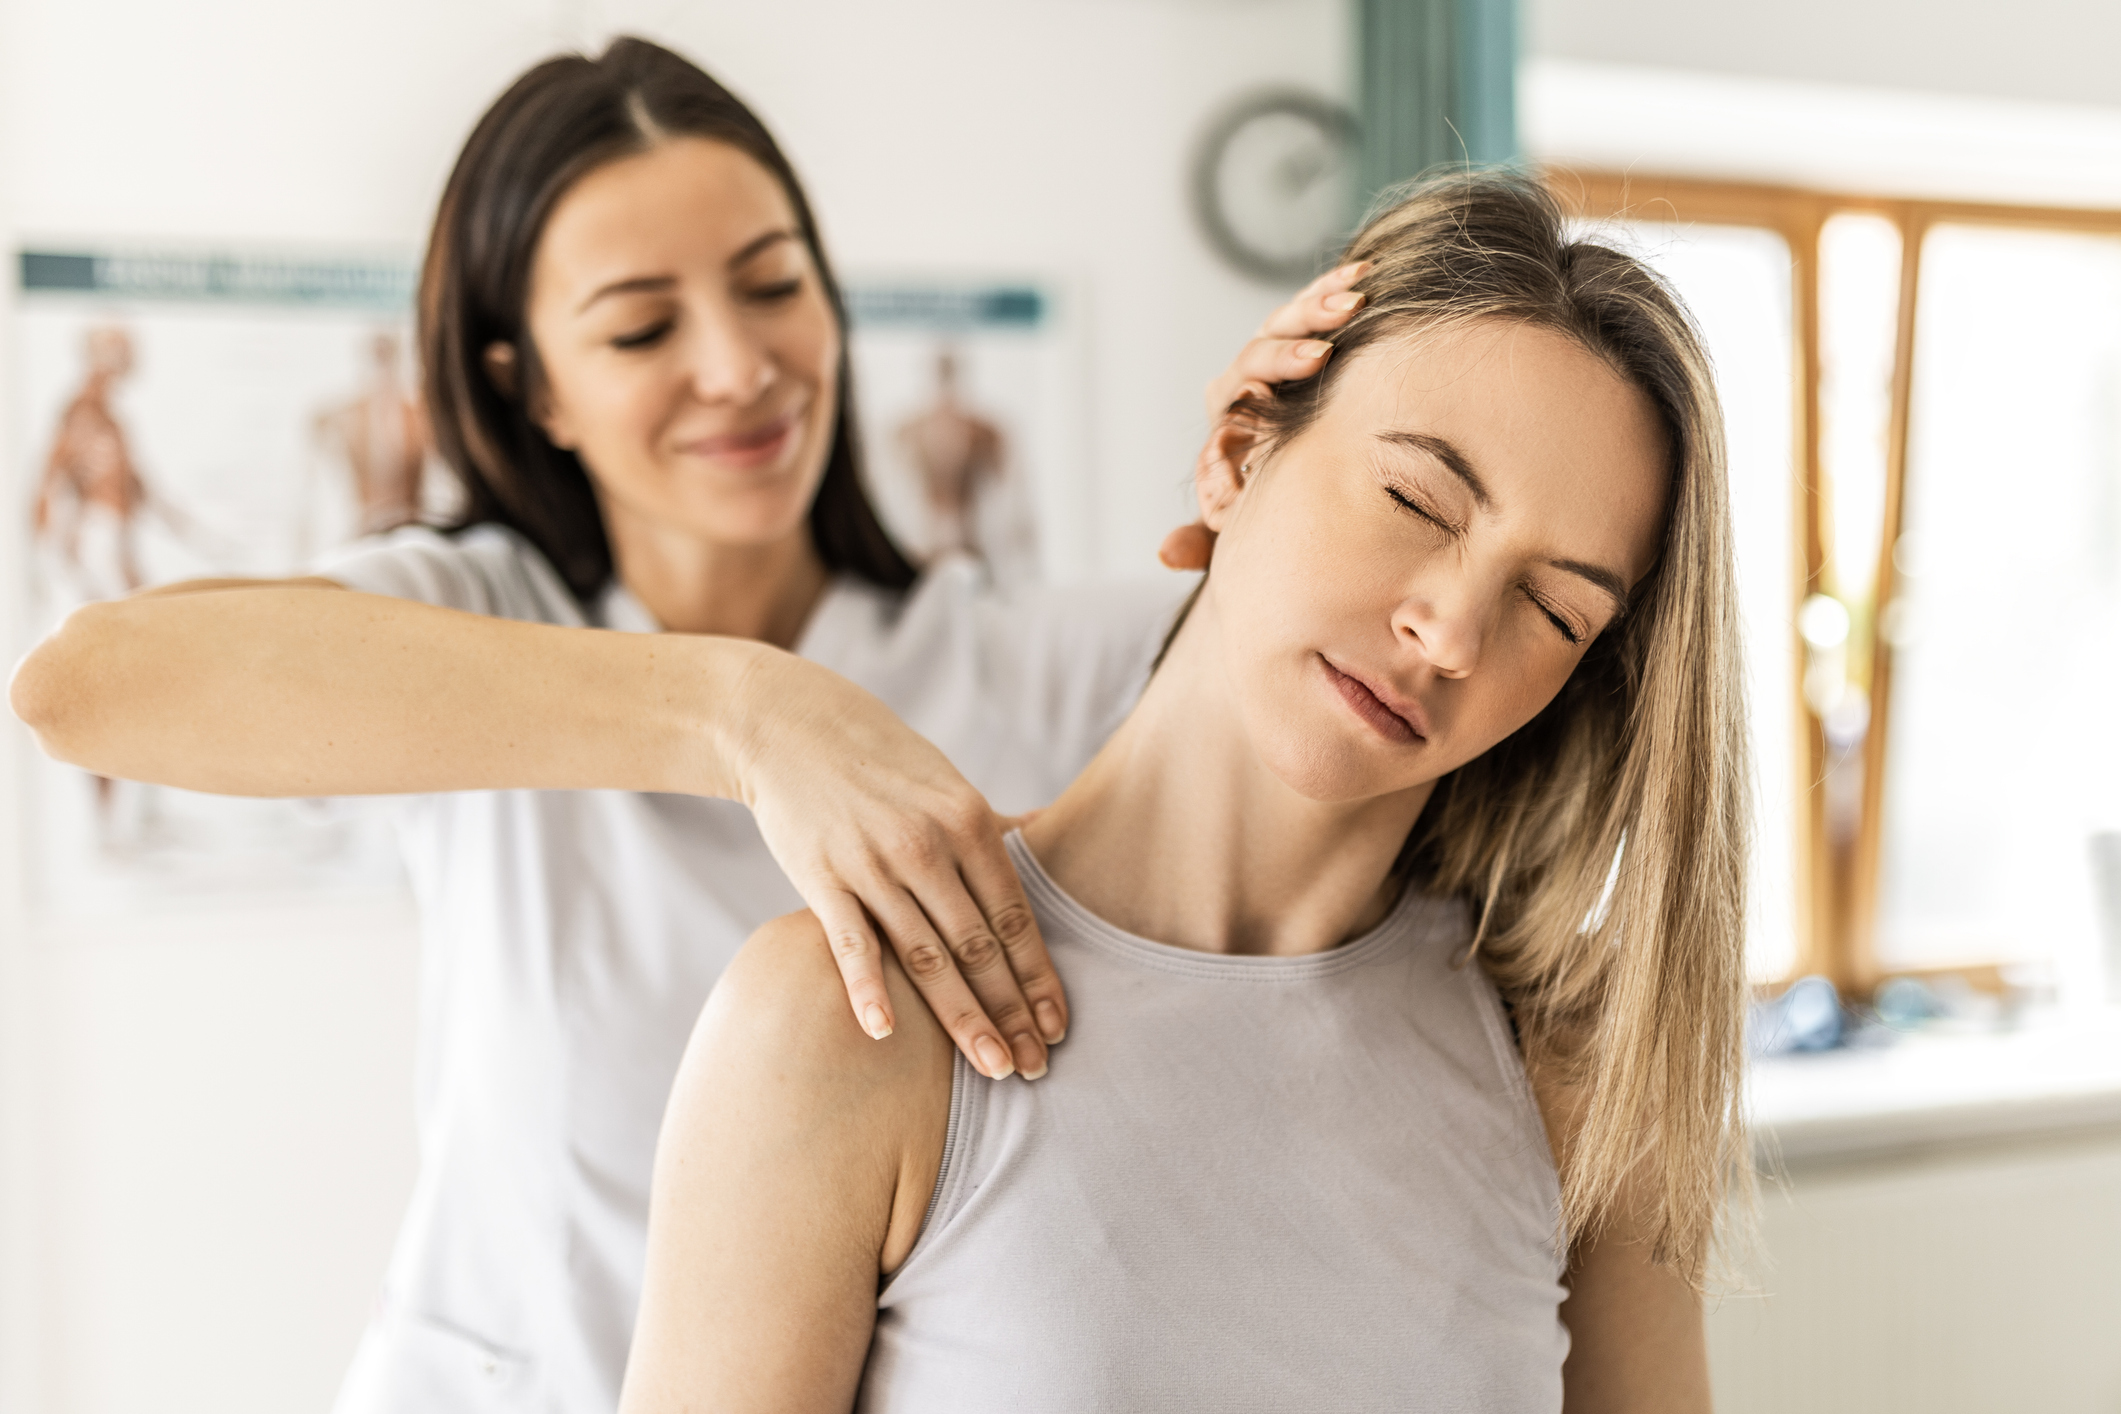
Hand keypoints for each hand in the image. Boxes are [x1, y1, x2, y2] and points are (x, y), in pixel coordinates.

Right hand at [731, 649, 1064, 1080]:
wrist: (791, 728)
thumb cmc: (881, 762)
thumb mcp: (947, 782)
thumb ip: (994, 824)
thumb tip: (1046, 834)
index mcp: (968, 822)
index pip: (1014, 916)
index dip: (1038, 977)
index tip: (1056, 1027)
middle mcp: (927, 845)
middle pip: (978, 947)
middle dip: (1010, 1012)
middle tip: (1034, 1068)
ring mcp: (872, 863)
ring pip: (926, 956)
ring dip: (962, 1018)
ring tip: (991, 1067)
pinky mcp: (821, 877)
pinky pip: (851, 943)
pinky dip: (868, 989)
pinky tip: (885, 1034)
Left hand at [1160, 261, 1372, 571]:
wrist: (1279, 499)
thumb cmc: (1258, 517)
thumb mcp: (1232, 534)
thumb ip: (1203, 542)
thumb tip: (1167, 554)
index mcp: (1228, 415)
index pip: (1245, 376)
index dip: (1279, 360)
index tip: (1319, 357)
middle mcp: (1247, 380)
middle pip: (1267, 337)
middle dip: (1306, 321)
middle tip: (1345, 313)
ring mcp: (1276, 361)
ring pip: (1291, 317)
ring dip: (1324, 297)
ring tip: (1362, 284)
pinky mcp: (1306, 350)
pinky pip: (1316, 312)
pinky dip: (1335, 291)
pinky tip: (1369, 272)